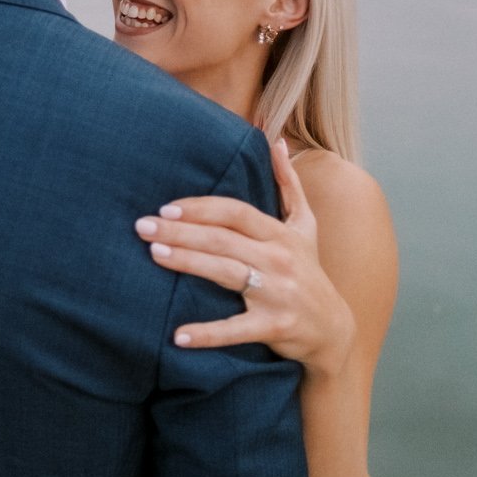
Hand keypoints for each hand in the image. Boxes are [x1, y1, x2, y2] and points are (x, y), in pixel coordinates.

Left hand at [135, 136, 354, 375]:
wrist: (334, 329)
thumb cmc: (310, 270)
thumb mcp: (306, 225)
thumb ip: (288, 183)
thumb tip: (277, 140)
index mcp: (280, 234)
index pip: (236, 212)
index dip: (201, 207)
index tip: (166, 206)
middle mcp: (279, 259)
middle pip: (224, 238)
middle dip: (181, 230)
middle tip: (143, 226)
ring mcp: (278, 293)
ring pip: (226, 272)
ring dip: (188, 262)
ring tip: (154, 254)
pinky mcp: (275, 326)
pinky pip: (237, 329)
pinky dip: (208, 334)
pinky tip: (178, 336)